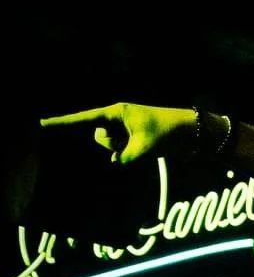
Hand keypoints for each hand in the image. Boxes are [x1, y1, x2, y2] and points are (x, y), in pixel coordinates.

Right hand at [40, 103, 195, 166]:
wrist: (192, 130)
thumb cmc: (168, 132)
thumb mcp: (144, 149)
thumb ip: (124, 159)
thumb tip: (115, 163)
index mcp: (115, 113)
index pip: (82, 119)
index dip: (60, 124)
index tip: (39, 125)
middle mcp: (116, 119)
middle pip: (100, 139)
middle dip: (113, 146)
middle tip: (136, 142)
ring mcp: (124, 128)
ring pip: (111, 147)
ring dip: (125, 152)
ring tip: (146, 145)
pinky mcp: (132, 138)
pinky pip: (122, 151)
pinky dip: (131, 155)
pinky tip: (147, 150)